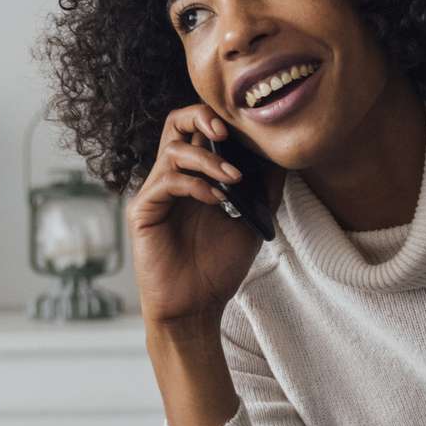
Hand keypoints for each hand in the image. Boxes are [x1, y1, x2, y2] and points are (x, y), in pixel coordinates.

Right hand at [127, 101, 284, 326]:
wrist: (196, 307)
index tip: (244, 130)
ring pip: (172, 150)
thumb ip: (263, 188)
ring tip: (233, 179)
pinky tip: (216, 199)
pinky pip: (166, 181)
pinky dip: (195, 184)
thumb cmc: (217, 266)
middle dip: (201, 118)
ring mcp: (155, 192)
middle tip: (226, 134)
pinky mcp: (143, 211)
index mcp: (194, 174)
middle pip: (175, 123)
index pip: (197, 127)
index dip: (216, 118)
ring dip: (208, 160)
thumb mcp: (250, 220)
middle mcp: (171, 177)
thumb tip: (281, 157)